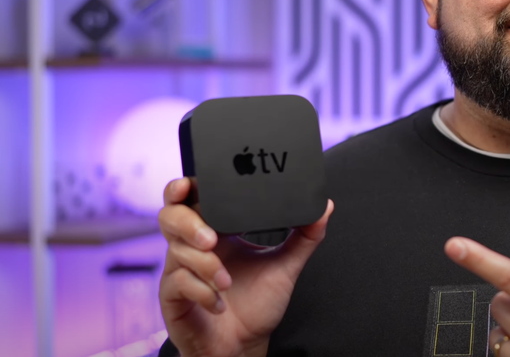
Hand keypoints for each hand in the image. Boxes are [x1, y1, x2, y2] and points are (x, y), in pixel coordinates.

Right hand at [158, 177, 333, 356]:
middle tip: (213, 239)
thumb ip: (305, 237)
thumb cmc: (258, 304)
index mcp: (216, 230)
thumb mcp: (286, 266)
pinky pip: (178, 282)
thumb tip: (325, 207)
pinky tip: (219, 303)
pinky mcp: (172, 297)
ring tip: (226, 281)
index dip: (185, 185)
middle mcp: (193, 246)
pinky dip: (202, 291)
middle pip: (171, 215)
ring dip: (205, 264)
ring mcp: (179, 270)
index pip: (194, 198)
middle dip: (189, 222)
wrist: (245, 345)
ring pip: (176, 250)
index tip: (190, 182)